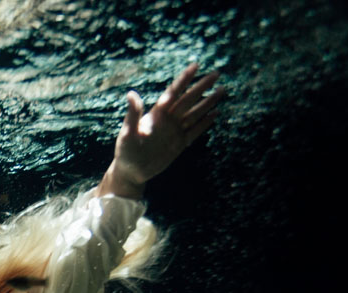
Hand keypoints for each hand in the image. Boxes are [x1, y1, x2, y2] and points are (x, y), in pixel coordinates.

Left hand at [101, 64, 224, 197]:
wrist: (131, 172)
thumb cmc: (125, 152)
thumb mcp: (127, 133)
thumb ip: (133, 114)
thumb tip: (131, 93)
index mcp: (156, 114)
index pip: (173, 92)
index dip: (184, 79)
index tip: (195, 65)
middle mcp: (168, 119)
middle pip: (188, 99)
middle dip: (202, 86)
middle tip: (216, 74)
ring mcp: (175, 131)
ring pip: (195, 113)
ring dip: (208, 102)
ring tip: (222, 90)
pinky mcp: (179, 144)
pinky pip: (195, 131)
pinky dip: (205, 123)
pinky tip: (215, 113)